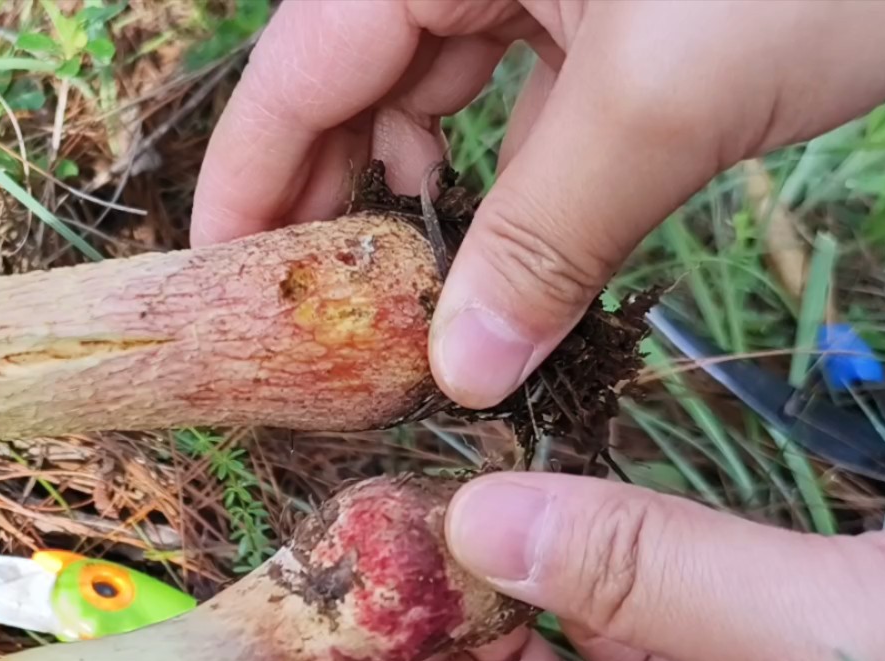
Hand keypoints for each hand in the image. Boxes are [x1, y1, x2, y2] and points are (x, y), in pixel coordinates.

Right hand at [191, 0, 884, 407]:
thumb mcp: (665, 102)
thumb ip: (542, 239)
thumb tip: (461, 375)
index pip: (301, 61)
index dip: (250, 176)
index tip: (219, 287)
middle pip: (360, 73)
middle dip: (341, 199)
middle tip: (319, 325)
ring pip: (444, 86)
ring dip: (430, 198)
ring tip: (412, 305)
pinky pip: (531, 90)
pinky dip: (515, 174)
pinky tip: (506, 252)